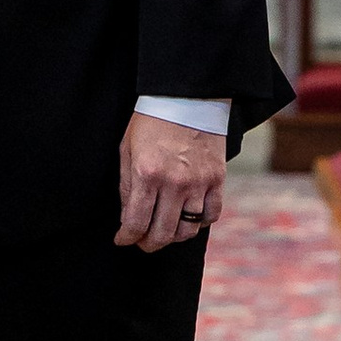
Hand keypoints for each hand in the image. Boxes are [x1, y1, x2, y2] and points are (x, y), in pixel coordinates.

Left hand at [117, 111, 226, 254]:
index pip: (136, 222)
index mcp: (147, 173)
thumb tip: (127, 216)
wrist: (187, 96)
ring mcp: (199, 183)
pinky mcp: (217, 179)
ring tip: (164, 232)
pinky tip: (188, 219)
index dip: (126, 237)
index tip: (122, 240)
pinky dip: (200, 223)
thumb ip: (126, 185)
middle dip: (148, 243)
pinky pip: (211, 215)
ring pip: (187, 230)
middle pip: (162, 233)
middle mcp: (174, 183)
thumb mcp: (127, 148)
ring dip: (173, 237)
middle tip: (142, 242)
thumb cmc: (151, 121)